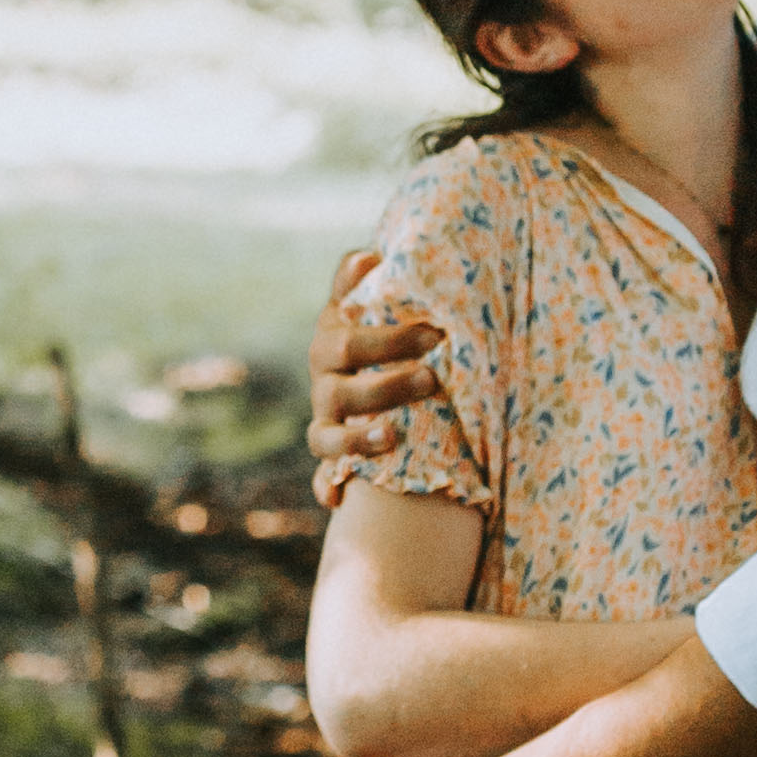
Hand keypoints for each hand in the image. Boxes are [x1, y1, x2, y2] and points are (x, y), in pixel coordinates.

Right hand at [308, 243, 445, 508]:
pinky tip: (339, 500)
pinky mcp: (329, 454)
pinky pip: (323, 474)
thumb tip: (370, 256)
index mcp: (334, 334)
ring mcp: (324, 417)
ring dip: (358, 436)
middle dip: (388, 379)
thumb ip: (371, 281)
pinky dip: (327, 487)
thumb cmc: (387, 332)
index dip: (386, 337)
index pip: (348, 334)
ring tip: (393, 435)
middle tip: (433, 377)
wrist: (369, 373)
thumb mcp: (377, 304)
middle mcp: (324, 376)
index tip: (433, 334)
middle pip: (343, 381)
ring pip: (327, 433)